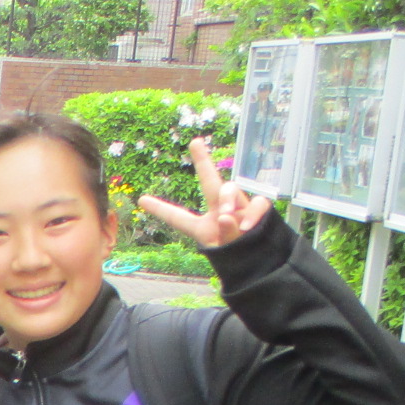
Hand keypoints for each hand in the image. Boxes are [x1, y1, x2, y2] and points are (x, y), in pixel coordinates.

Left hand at [139, 137, 270, 248]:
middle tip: (195, 142)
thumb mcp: (223, 253)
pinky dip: (252, 213)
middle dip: (203, 161)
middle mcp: (219, 212)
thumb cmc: (237, 259)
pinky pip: (257, 203)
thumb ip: (222, 235)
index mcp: (201, 228)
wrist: (263, 263)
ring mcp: (239, 208)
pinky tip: (245, 226)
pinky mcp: (257, 210)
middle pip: (210, 182)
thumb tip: (225, 215)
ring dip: (227, 199)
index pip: (178, 217)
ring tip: (225, 215)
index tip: (141, 200)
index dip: (160, 209)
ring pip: (230, 189)